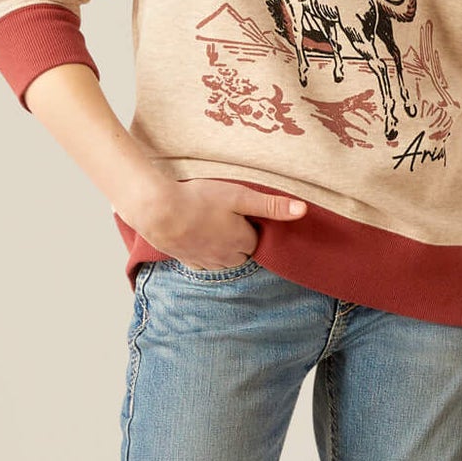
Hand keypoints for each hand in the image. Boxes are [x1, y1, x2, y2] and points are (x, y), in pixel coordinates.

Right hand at [135, 180, 306, 270]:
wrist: (158, 211)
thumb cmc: (199, 199)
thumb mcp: (240, 196)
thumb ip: (271, 206)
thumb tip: (303, 211)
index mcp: (243, 242)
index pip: (260, 241)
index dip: (254, 227)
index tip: (246, 215)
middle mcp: (227, 258)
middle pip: (243, 253)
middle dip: (242, 240)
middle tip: (231, 219)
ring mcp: (206, 262)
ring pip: (224, 261)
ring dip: (225, 249)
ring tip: (215, 227)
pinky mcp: (187, 261)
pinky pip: (204, 263)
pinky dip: (205, 254)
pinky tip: (199, 238)